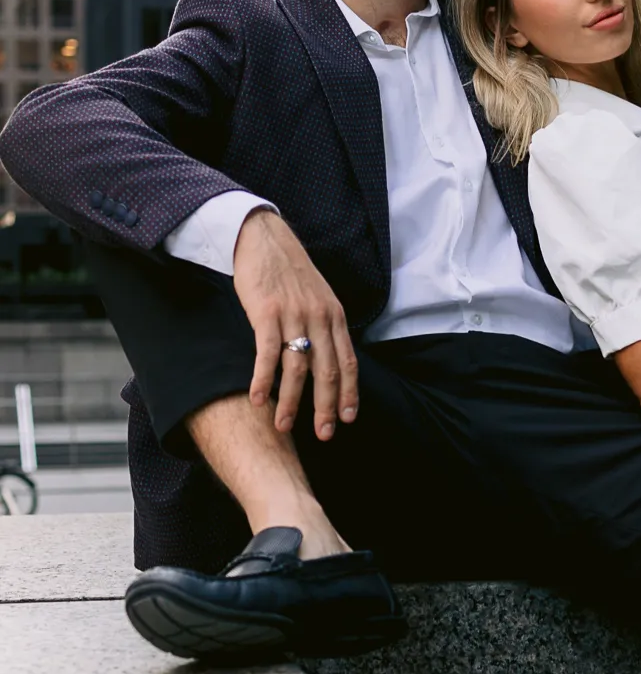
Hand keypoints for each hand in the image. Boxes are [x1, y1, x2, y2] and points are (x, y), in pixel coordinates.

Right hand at [232, 208, 358, 441]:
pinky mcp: (267, 313)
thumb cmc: (290, 272)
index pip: (348, 362)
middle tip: (324, 435)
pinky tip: (258, 399)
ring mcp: (294, 316)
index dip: (350, 393)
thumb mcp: (319, 297)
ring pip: (297, 369)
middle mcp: (319, 318)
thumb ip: (324, 326)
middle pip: (327, 372)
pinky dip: (262, 379)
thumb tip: (327, 360)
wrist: (265, 239)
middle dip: (326, 407)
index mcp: (334, 316)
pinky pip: (267, 354)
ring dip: (292, 402)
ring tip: (284, 426)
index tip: (349, 419)